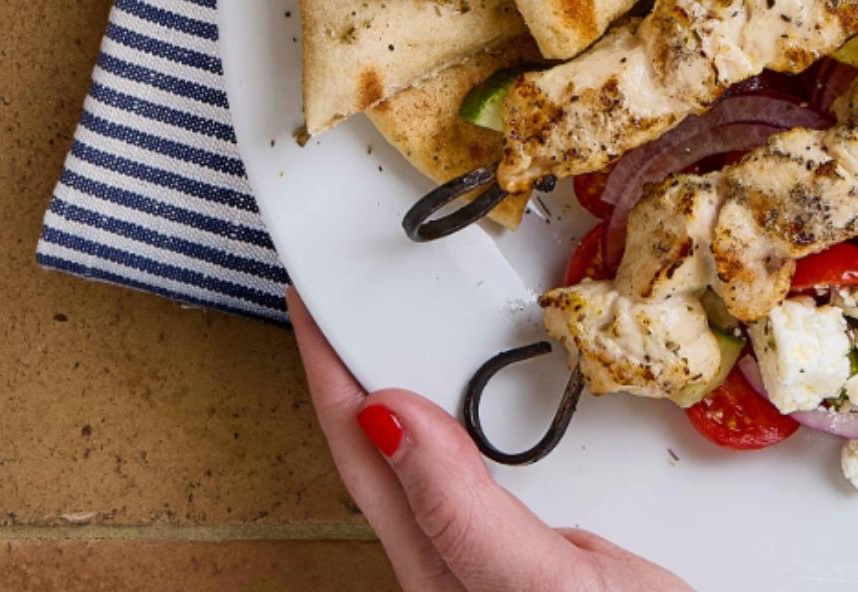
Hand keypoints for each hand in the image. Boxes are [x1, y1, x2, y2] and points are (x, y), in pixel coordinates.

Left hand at [288, 289, 691, 591]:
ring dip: (415, 385)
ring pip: (432, 457)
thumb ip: (464, 513)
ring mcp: (498, 556)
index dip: (328, 373)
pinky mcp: (547, 551)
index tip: (310, 301)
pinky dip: (476, 417)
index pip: (362, 451)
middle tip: (343, 295)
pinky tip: (488, 399)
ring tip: (396, 327)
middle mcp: (456, 561)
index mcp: (437, 569)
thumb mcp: (547, 586)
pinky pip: (488, 468)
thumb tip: (388, 420)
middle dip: (356, 369)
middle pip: (383, 451)